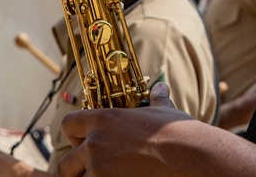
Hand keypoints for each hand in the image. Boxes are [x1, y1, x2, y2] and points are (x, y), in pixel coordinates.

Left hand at [57, 82, 198, 176]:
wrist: (191, 156)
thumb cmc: (179, 133)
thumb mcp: (164, 112)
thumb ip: (156, 100)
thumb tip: (161, 87)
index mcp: (104, 120)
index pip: (68, 125)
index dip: (76, 136)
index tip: (87, 143)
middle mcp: (95, 144)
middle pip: (65, 163)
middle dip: (76, 169)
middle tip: (95, 170)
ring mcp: (99, 169)